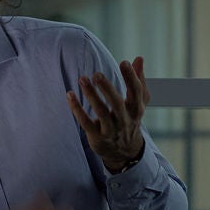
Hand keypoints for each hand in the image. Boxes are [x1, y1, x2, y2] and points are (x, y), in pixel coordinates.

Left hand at [68, 56, 150, 172]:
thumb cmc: (129, 119)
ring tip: (82, 79)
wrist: (124, 151)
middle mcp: (124, 120)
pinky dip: (77, 109)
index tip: (124, 62)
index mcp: (136, 109)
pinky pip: (85, 122)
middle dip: (107, 89)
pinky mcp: (97, 137)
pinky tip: (70, 95)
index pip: (136, 92)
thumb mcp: (138, 103)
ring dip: (91, 95)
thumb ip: (139, 80)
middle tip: (97, 74)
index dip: (131, 78)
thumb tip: (139, 58)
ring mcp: (110, 130)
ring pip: (100, 112)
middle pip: (117, 103)